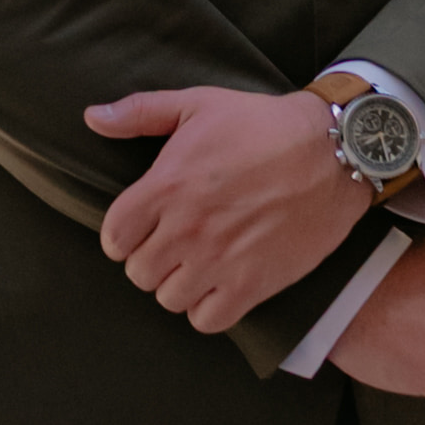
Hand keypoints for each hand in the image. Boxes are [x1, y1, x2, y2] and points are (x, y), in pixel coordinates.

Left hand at [86, 81, 369, 334]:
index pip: (114, 236)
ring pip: (169, 299)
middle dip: (152, 260)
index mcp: (166, 186)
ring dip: (180, 285)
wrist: (333, 152)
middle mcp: (187, 228)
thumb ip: (140, 112)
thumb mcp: (198, 104)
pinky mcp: (253, 284)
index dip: (124, 235)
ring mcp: (219, 260)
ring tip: (198, 265)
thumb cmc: (263, 125)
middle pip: (139, 273)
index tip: (142, 230)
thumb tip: (92, 117)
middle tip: (175, 246)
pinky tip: (220, 285)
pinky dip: (208, 309)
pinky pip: (207, 320)